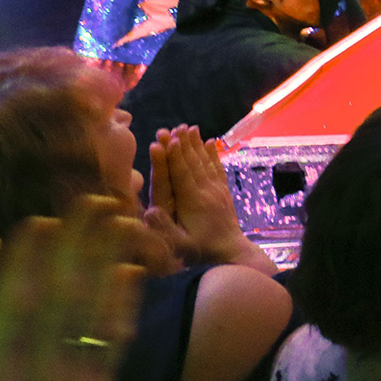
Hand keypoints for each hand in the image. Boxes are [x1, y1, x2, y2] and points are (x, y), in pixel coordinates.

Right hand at [0, 199, 138, 380]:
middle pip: (62, 299)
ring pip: (93, 313)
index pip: (14, 313)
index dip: (31, 264)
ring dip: (107, 260)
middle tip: (96, 194)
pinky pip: (108, 344)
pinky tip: (130, 274)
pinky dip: (120, 304)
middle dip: (79, 245)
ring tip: (121, 215)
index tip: (41, 220)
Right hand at [143, 127, 252, 268]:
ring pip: (205, 162)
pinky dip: (212, 154)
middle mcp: (206, 192)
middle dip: (181, 145)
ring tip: (188, 128)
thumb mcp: (180, 246)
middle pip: (192, 164)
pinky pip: (217, 168)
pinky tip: (209, 142)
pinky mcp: (223, 192)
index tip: (167, 140)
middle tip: (172, 127)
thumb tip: (150, 211)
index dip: (173, 157)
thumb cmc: (201, 252)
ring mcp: (217, 190)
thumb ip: (165, 230)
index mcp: (193, 203)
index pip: (182, 175)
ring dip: (195, 144)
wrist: (231, 253)